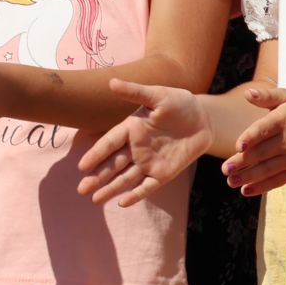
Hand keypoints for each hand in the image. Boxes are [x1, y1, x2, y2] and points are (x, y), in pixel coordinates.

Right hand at [76, 78, 212, 206]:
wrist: (204, 118)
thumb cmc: (179, 103)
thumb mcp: (158, 95)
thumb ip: (135, 92)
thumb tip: (111, 82)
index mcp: (131, 129)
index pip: (109, 143)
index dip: (96, 154)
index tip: (82, 166)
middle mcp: (135, 148)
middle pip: (113, 165)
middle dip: (97, 177)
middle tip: (81, 190)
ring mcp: (148, 162)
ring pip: (125, 178)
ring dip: (110, 189)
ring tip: (95, 200)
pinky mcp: (162, 174)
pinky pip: (147, 186)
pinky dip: (136, 195)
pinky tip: (123, 203)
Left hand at [223, 86, 285, 194]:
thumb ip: (267, 96)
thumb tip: (247, 93)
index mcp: (284, 119)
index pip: (264, 129)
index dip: (251, 138)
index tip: (237, 146)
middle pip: (262, 153)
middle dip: (242, 162)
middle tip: (224, 169)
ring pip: (268, 169)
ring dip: (248, 177)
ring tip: (230, 181)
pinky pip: (278, 180)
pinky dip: (262, 187)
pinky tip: (246, 190)